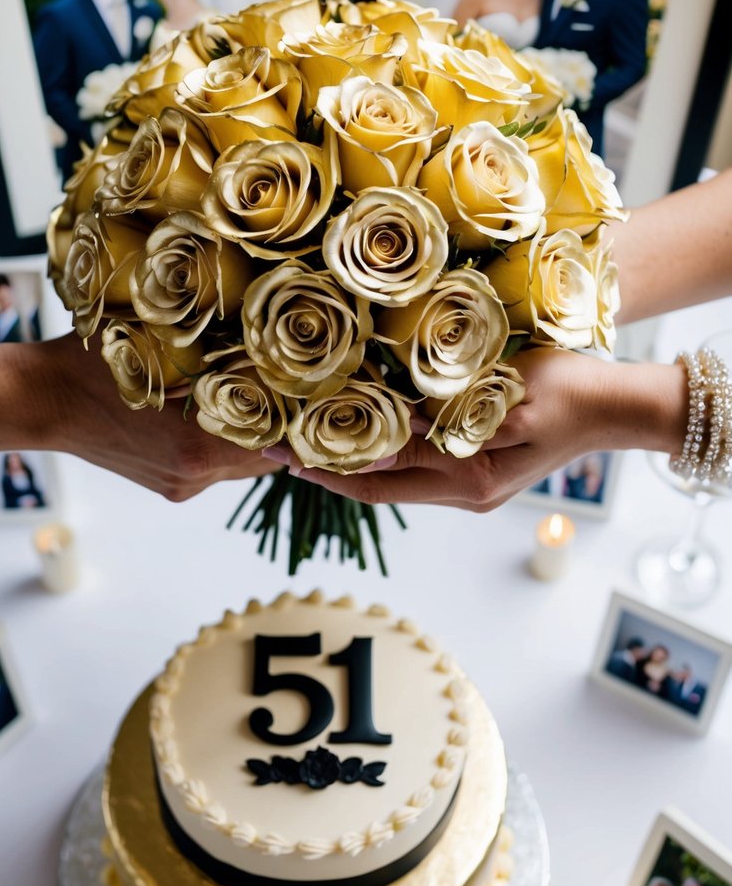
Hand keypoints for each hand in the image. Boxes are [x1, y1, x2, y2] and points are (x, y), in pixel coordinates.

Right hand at [0, 333, 276, 502]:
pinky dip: (222, 442)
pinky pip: (216, 468)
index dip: (300, 415)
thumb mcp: (161, 343)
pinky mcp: (170, 487)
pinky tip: (214, 410)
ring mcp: (182, 484)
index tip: (313, 391)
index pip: (278, 441)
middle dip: (282, 423)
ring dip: (253, 433)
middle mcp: (195, 473)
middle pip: (267, 457)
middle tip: (296, 387)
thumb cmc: (98, 361)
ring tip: (259, 393)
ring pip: (243, 463)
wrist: (44, 398)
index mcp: (198, 444)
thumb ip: (215, 351)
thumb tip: (270, 341)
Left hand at [262, 349, 687, 511]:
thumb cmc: (566, 392)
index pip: (378, 476)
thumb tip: (383, 434)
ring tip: (302, 442)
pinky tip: (357, 438)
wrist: (612, 407)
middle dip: (323, 470)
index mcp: (467, 481)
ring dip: (348, 464)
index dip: (326, 465)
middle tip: (273, 448)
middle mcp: (461, 493)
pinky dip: (379, 457)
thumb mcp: (505, 401)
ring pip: (391, 481)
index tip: (281, 451)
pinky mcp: (475, 474)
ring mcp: (468, 489)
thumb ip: (445, 423)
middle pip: (376, 487)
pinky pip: (412, 471)